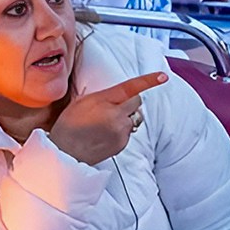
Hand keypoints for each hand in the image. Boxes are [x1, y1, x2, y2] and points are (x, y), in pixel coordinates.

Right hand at [47, 71, 167, 165]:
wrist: (66, 153)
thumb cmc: (69, 125)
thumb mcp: (79, 102)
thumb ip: (101, 96)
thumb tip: (117, 93)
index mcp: (104, 101)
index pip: (130, 88)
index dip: (148, 81)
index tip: (163, 76)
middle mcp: (116, 116)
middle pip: (136, 102)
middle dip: (129, 101)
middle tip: (112, 107)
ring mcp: (121, 131)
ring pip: (133, 117)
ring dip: (124, 117)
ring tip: (105, 123)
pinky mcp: (122, 144)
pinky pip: (128, 132)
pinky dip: (121, 130)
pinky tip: (105, 134)